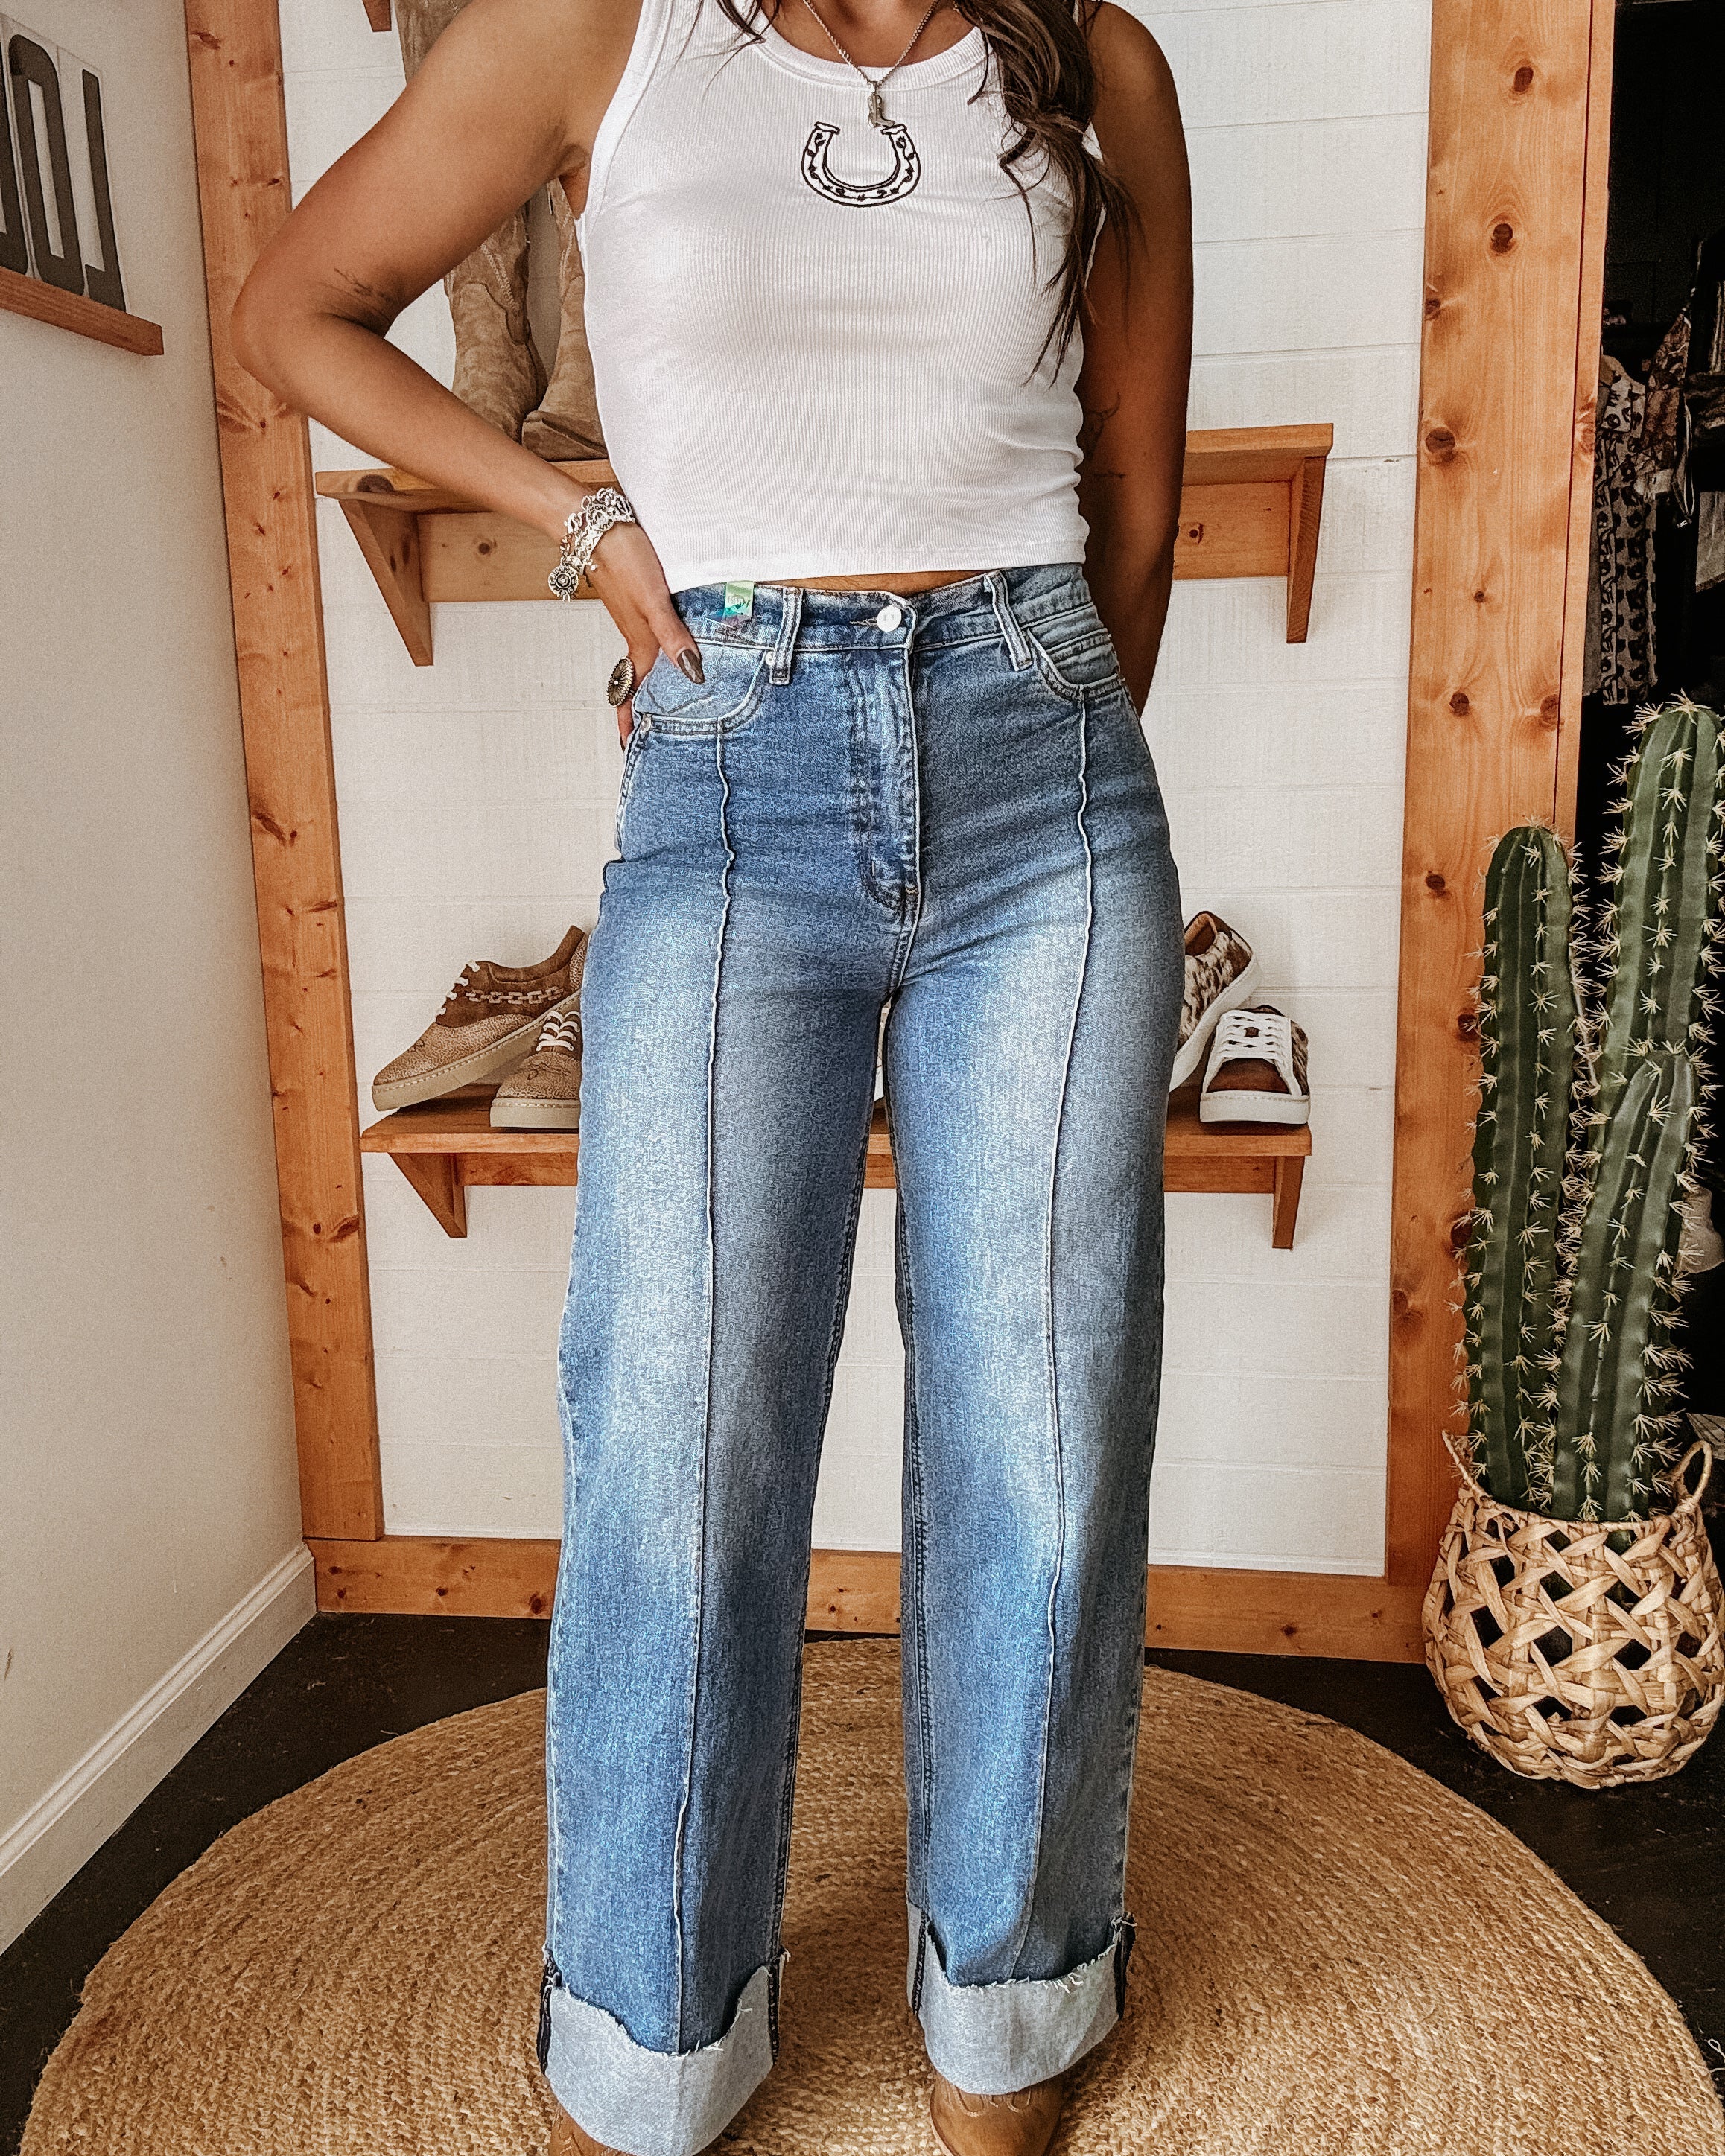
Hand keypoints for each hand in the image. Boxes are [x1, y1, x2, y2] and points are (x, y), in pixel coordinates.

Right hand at [580, 519, 703, 742]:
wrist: (596, 522)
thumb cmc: (623, 558)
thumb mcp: (653, 602)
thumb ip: (673, 637)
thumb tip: (692, 674)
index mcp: (639, 641)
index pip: (633, 690)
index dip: (630, 719)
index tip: (628, 746)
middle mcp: (636, 633)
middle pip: (640, 679)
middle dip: (644, 706)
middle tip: (651, 732)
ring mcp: (635, 616)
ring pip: (646, 657)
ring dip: (652, 680)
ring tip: (664, 698)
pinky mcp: (638, 597)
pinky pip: (650, 634)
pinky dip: (659, 649)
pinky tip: (673, 644)